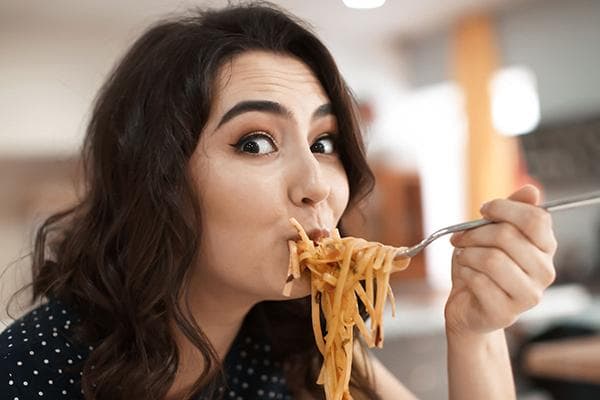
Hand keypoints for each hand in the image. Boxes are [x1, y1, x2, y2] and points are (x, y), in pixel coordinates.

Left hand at [444, 185, 556, 336]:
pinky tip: (465, 275)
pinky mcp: (506, 312)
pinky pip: (478, 281)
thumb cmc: (480, 266)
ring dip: (467, 254)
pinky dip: (464, 273)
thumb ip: (511, 211)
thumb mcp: (492, 233)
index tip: (484, 210)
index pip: (536, 219)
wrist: (467, 305)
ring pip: (492, 259)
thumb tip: (531, 191)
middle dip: (475, 233)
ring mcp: (528, 296)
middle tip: (460, 238)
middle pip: (508, 237)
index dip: (505, 208)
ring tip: (463, 257)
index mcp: (546, 248)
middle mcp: (544, 272)